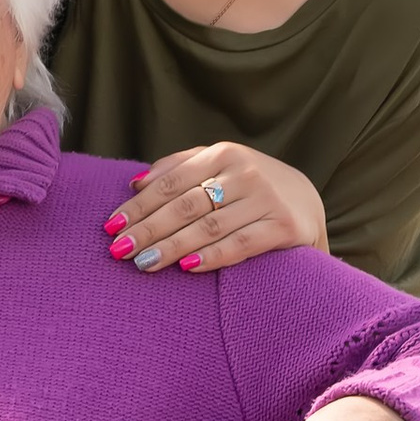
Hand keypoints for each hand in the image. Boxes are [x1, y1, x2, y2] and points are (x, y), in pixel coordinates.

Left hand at [108, 141, 325, 276]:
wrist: (308, 202)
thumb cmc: (250, 187)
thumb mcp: (219, 167)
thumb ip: (179, 168)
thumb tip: (135, 181)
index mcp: (224, 154)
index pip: (172, 182)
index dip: (140, 205)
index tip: (111, 226)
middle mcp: (246, 172)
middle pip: (186, 205)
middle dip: (148, 229)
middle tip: (119, 250)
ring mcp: (267, 199)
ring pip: (209, 227)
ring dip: (172, 247)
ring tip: (143, 264)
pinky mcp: (285, 226)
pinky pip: (242, 245)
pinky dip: (213, 256)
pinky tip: (187, 267)